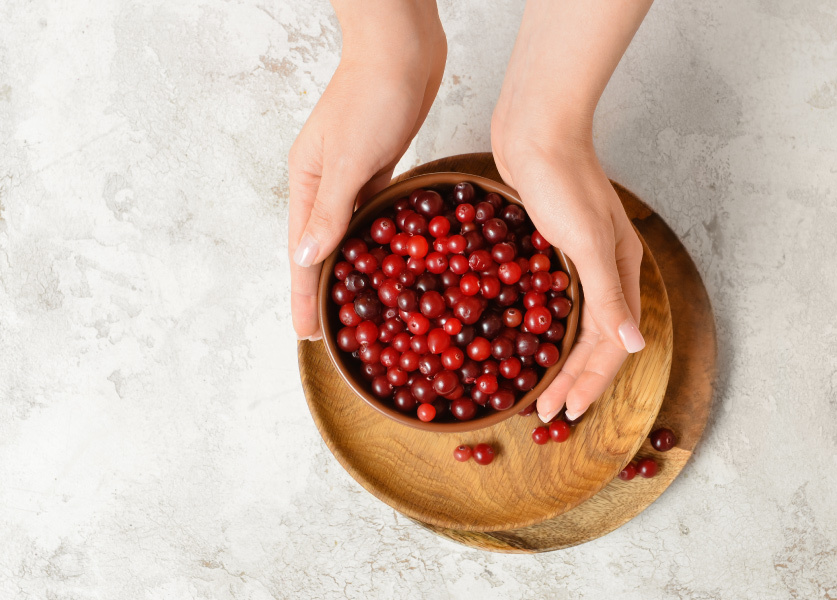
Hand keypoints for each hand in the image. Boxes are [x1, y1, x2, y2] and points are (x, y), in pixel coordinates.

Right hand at [288, 3, 444, 339]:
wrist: (403, 50)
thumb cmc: (372, 98)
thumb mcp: (349, 160)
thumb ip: (329, 211)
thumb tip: (304, 259)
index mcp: (308, 184)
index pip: (301, 254)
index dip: (304, 296)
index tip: (305, 334)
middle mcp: (326, 184)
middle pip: (323, 248)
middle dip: (326, 291)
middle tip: (334, 332)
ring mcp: (354, 176)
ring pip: (351, 234)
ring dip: (355, 270)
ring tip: (362, 307)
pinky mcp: (382, 166)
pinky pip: (376, 215)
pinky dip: (380, 241)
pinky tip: (392, 259)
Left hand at [492, 117, 645, 422]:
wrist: (535, 131)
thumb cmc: (563, 182)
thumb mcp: (587, 242)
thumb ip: (610, 296)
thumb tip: (634, 347)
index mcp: (622, 271)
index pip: (612, 342)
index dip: (592, 380)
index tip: (568, 411)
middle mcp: (606, 270)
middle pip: (594, 339)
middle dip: (574, 379)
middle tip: (546, 413)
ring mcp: (579, 259)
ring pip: (573, 323)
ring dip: (558, 359)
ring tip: (539, 389)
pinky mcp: (552, 248)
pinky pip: (552, 302)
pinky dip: (543, 327)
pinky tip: (526, 339)